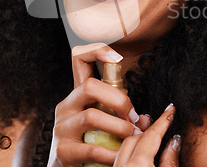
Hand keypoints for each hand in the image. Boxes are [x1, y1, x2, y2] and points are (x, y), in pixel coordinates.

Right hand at [47, 43, 150, 166]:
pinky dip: (112, 154)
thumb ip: (123, 116)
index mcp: (78, 95)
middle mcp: (66, 106)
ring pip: (91, 116)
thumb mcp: (105, 124)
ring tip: (132, 137)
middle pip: (89, 86)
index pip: (79, 59)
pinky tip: (119, 158)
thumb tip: (144, 118)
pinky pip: (91, 149)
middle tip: (133, 116)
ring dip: (120, 127)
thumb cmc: (90, 143)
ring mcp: (61, 128)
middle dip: (119, 99)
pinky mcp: (62, 151)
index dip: (97, 51)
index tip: (118, 58)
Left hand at [114, 103, 180, 166]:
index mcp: (137, 166)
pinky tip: (139, 153)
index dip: (163, 121)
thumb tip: (174, 142)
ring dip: (138, 140)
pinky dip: (131, 152)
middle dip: (149, 129)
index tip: (170, 110)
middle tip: (163, 122)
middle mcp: (122, 166)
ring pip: (123, 148)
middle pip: (133, 138)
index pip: (151, 135)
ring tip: (151, 135)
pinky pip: (119, 159)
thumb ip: (170, 161)